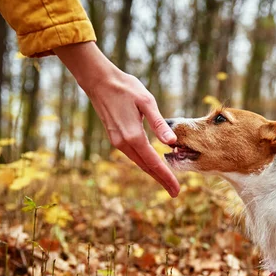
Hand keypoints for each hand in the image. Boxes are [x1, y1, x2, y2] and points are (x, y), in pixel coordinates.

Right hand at [55, 42, 179, 196]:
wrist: (99, 82)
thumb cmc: (126, 88)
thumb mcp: (147, 102)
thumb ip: (159, 124)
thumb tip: (171, 142)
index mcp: (133, 136)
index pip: (154, 162)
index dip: (166, 177)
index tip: (176, 190)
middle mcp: (123, 143)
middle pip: (146, 167)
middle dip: (161, 180)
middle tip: (175, 192)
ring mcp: (117, 142)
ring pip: (139, 162)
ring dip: (153, 173)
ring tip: (167, 182)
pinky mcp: (115, 138)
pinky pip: (133, 155)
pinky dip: (145, 163)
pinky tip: (152, 165)